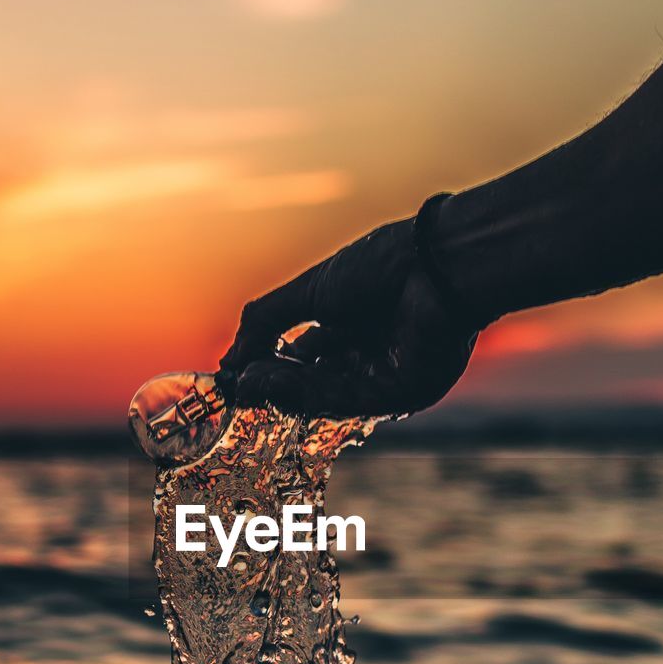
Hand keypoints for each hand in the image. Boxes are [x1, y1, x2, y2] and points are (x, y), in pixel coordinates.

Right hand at [219, 217, 478, 418]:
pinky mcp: (402, 392)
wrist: (433, 263)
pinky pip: (350, 400)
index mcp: (351, 325)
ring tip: (250, 382)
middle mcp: (368, 354)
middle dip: (274, 382)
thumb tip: (228, 361)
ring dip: (285, 390)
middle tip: (239, 385)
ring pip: (326, 394)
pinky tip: (280, 382)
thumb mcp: (309, 291)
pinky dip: (311, 394)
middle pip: (312, 382)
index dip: (270, 366)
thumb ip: (265, 322)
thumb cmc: (380, 264)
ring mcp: (386, 376)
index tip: (236, 372)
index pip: (303, 358)